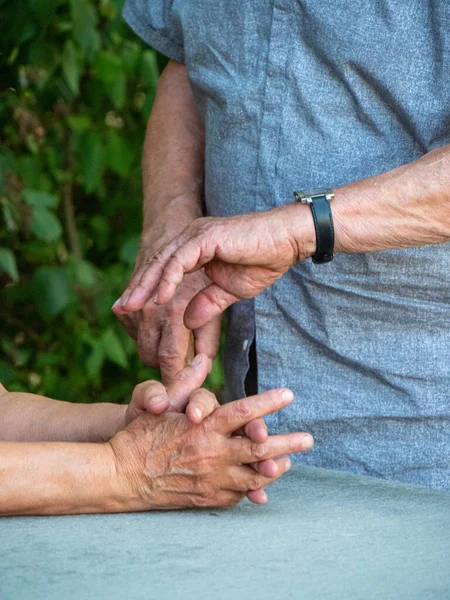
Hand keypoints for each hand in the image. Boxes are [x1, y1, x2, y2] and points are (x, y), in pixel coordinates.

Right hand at [113, 247, 220, 384]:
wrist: (173, 236)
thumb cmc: (204, 269)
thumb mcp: (215, 298)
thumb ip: (208, 335)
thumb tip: (204, 366)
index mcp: (172, 312)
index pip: (170, 360)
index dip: (177, 380)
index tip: (183, 393)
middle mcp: (148, 311)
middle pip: (150, 357)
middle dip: (166, 366)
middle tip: (183, 365)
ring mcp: (133, 308)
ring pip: (141, 347)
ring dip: (155, 349)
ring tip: (175, 341)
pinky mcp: (125, 305)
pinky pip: (133, 331)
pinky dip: (145, 334)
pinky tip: (161, 324)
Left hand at [115, 204, 314, 329]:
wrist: (286, 242)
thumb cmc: (262, 262)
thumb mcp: (229, 291)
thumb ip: (207, 303)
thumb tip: (186, 321)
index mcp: (195, 249)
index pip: (164, 269)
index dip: (147, 289)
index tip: (131, 310)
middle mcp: (191, 238)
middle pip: (157, 264)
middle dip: (138, 288)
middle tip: (119, 309)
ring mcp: (196, 235)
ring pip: (163, 261)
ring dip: (146, 286)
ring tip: (131, 306)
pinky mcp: (206, 237)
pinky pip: (180, 260)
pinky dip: (168, 279)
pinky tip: (160, 298)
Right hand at [125, 353, 278, 502]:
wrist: (122, 477)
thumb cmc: (140, 437)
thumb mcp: (160, 404)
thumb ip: (186, 383)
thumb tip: (203, 359)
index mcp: (204, 428)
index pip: (243, 412)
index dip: (268, 402)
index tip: (288, 395)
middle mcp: (213, 454)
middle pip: (260, 450)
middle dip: (288, 443)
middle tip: (308, 439)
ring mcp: (213, 480)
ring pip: (255, 476)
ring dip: (275, 468)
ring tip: (288, 462)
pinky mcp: (208, 497)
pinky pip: (239, 494)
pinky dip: (254, 488)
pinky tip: (261, 482)